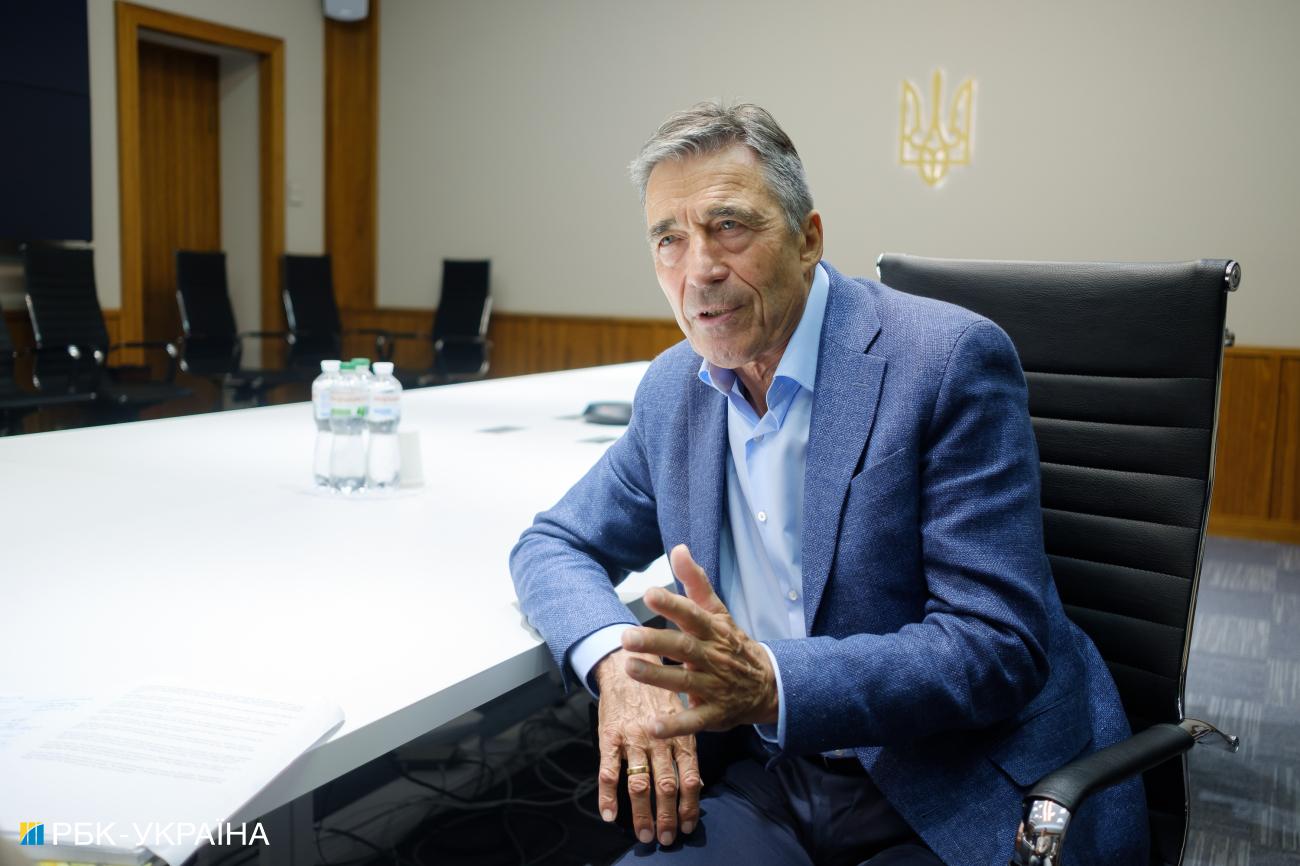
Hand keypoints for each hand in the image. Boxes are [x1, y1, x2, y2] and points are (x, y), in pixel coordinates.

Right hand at [594, 648, 701, 846]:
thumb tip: (696, 784)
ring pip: (639, 783)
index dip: (690, 805)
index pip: (689, 777)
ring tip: (643, 834)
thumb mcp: (679, 716)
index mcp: (679, 735)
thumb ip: (686, 749)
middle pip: (665, 786)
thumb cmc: (656, 695)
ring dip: (642, 813)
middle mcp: (658, 739)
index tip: (689, 826)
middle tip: (667, 838)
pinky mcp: (609, 737)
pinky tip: (609, 814)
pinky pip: (608, 771)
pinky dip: (607, 796)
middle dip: (667, 817)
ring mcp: (633, 739)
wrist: (627, 664)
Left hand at [621, 544, 779, 736]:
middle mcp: (713, 657)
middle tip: (626, 636)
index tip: (650, 593)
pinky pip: (693, 720)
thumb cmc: (732, 644)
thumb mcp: (718, 612)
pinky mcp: (714, 714)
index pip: (692, 614)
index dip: (673, 604)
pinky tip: (652, 726)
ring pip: (684, 681)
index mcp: (713, 630)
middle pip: (683, 647)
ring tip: (629, 668)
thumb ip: (696, 582)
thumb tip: (678, 549)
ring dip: (656, 677)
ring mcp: (715, 686)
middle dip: (654, 642)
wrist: (768, 685)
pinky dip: (674, 725)